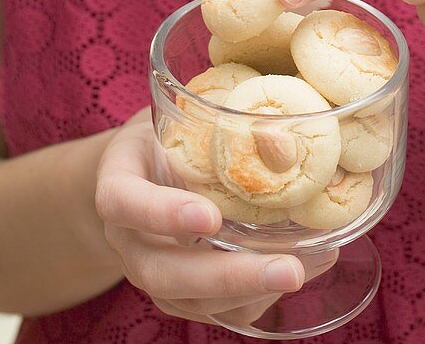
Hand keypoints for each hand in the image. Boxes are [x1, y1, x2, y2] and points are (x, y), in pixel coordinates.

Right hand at [95, 108, 337, 324]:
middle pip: (162, 273)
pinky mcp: (181, 293)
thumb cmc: (167, 135)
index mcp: (118, 183)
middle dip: (227, 277)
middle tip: (288, 269)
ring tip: (306, 269)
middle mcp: (128, 238)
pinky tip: (306, 269)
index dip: (162, 213)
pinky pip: (216, 308)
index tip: (210, 216)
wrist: (142, 171)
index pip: (123, 202)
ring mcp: (152, 271)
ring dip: (251, 292)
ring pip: (191, 300)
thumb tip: (285, 142)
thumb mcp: (180, 115)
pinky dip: (260, 296)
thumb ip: (215, 122)